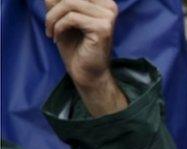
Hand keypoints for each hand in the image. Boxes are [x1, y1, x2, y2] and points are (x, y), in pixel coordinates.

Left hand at [45, 0, 125, 115]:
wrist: (86, 73)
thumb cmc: (75, 47)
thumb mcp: (62, 18)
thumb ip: (58, 2)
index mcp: (103, 2)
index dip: (57, 3)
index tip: (52, 17)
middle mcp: (109, 6)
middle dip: (53, 9)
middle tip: (48, 25)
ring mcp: (107, 17)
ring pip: (68, 3)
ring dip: (52, 18)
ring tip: (50, 31)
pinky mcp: (102, 28)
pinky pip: (71, 18)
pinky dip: (59, 27)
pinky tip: (57, 37)